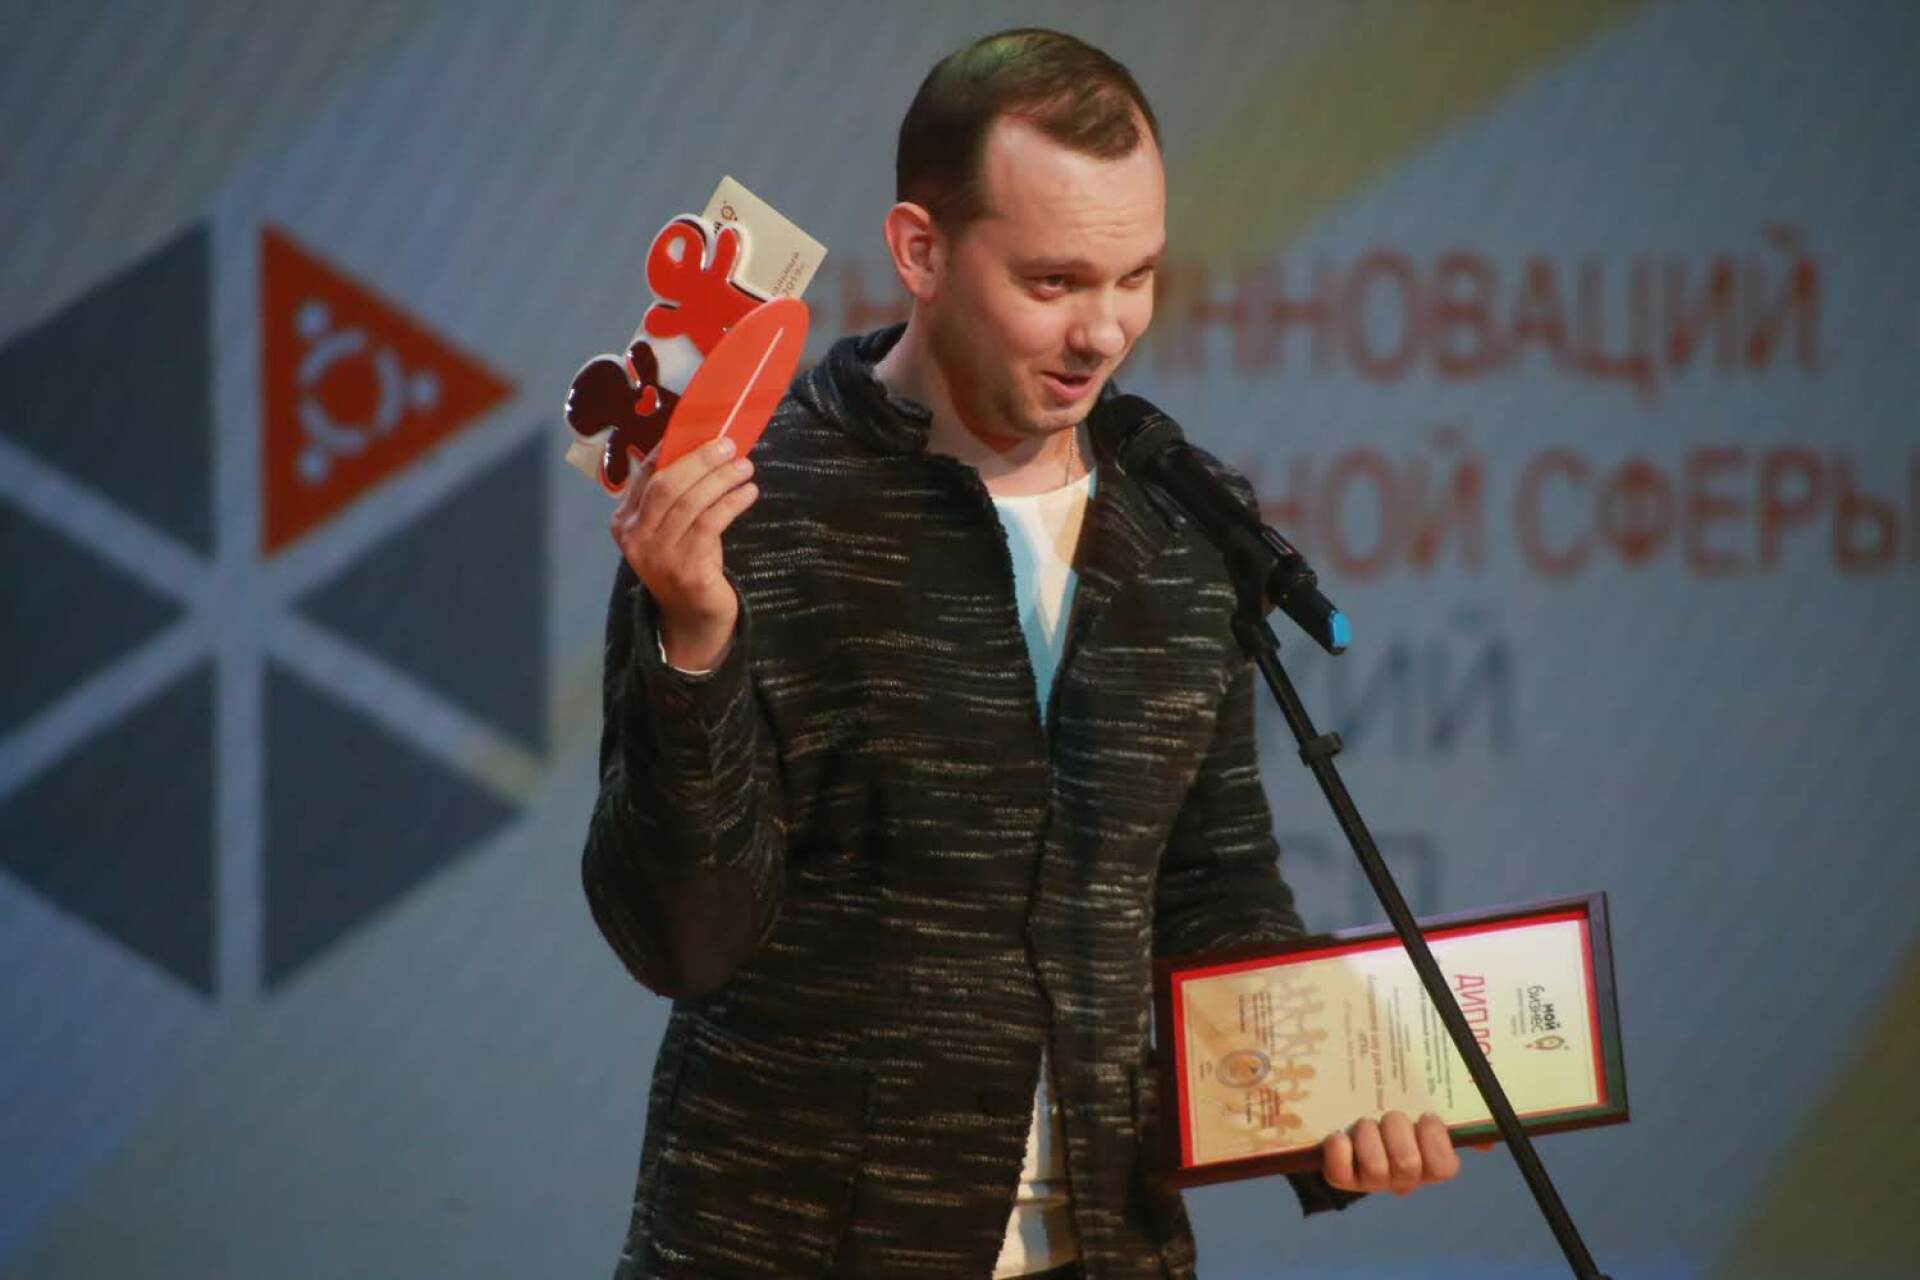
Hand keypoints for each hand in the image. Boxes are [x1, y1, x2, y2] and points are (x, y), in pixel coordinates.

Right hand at [610, 436, 757, 668]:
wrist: (693, 619)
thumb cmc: (686, 563)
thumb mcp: (672, 528)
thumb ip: (676, 496)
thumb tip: (705, 448)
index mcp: (624, 522)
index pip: (645, 475)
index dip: (670, 449)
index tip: (699, 430)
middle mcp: (636, 538)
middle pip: (666, 485)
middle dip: (700, 460)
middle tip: (729, 445)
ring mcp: (659, 555)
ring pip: (691, 502)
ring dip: (722, 479)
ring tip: (746, 467)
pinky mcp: (686, 569)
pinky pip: (711, 523)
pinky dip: (732, 502)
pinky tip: (748, 493)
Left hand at [1320, 1111, 1487, 1196]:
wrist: (1349, 1107)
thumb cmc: (1397, 1103)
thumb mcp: (1429, 1101)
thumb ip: (1462, 1116)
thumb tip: (1487, 1139)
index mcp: (1430, 1162)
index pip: (1445, 1168)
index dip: (1435, 1141)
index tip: (1427, 1115)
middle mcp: (1404, 1177)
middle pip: (1409, 1166)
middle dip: (1398, 1131)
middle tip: (1391, 1113)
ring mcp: (1372, 1179)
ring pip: (1377, 1170)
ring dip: (1369, 1137)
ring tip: (1365, 1121)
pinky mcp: (1342, 1177)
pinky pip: (1340, 1176)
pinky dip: (1340, 1152)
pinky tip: (1339, 1135)